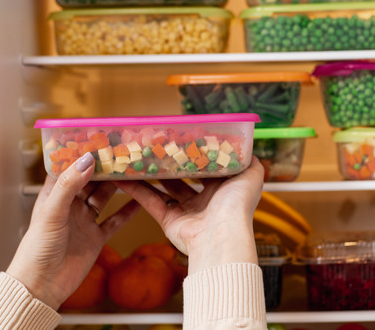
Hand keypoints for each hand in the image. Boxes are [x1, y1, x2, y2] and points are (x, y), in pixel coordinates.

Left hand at [7, 152, 139, 308]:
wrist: (42, 285)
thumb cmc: (37, 249)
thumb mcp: (52, 213)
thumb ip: (70, 185)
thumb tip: (87, 160)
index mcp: (54, 196)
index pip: (69, 168)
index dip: (83, 154)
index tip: (100, 140)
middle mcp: (70, 205)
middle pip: (91, 180)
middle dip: (106, 167)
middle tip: (124, 152)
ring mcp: (85, 220)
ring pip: (105, 197)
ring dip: (118, 185)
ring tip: (134, 171)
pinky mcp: (97, 236)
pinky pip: (116, 220)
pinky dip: (129, 211)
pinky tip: (141, 201)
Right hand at [114, 158, 263, 274]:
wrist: (221, 235)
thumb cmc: (237, 204)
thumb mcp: (251, 175)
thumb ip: (250, 161)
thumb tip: (247, 147)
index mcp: (222, 189)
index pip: (207, 168)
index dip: (196, 154)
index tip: (182, 139)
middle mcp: (205, 200)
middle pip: (184, 177)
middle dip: (171, 163)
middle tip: (157, 146)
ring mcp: (186, 211)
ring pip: (165, 188)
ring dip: (151, 174)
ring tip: (137, 157)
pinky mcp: (169, 221)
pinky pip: (151, 202)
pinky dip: (136, 191)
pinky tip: (122, 177)